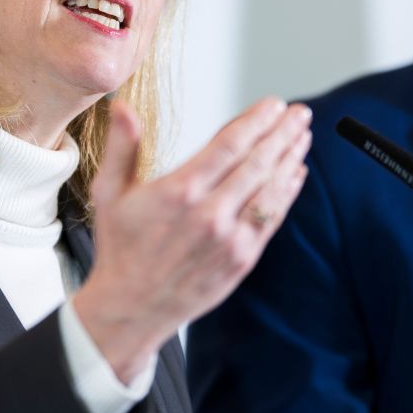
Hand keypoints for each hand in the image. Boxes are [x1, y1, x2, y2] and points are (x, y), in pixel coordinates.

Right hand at [73, 97, 311, 381]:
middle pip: (258, 163)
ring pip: (271, 190)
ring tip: (303, 136)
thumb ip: (122, 148)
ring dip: (291, 159)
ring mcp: (230, 239)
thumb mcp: (109, 194)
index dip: (256, 121)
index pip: (229, 144)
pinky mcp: (242, 260)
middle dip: (283, 134)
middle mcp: (210, 213)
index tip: (273, 104)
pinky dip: (287, 193)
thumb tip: (121, 107)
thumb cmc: (121, 250)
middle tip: (300, 113)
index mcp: (181, 191)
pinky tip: (296, 174)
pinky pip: (271, 219)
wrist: (131, 308)